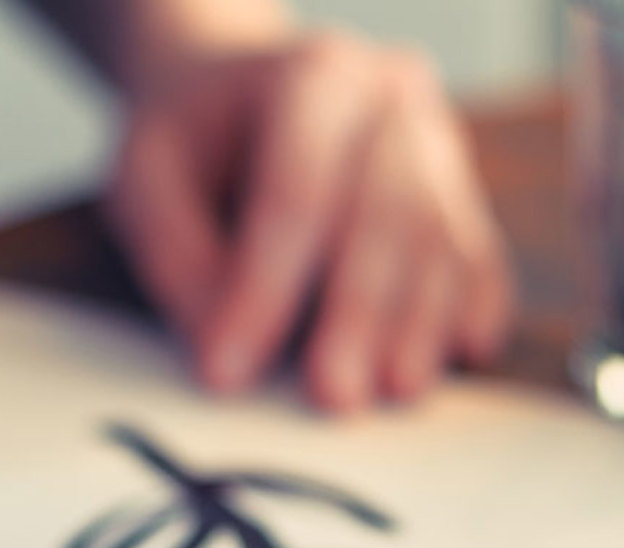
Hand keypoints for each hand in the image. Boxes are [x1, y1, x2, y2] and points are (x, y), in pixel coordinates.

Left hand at [104, 31, 513, 412]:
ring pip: (442, 236)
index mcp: (311, 75)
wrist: (238, 96)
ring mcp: (437, 137)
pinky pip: (478, 252)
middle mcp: (391, 95)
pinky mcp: (459, 186)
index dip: (264, 288)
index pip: (297, 191)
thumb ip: (177, 262)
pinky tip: (460, 355)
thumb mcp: (145, 182)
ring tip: (394, 392)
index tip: (230, 369)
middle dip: (361, 313)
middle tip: (335, 396)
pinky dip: (471, 307)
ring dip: (420, 324)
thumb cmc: (191, 142)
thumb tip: (227, 355)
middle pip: (389, 211)